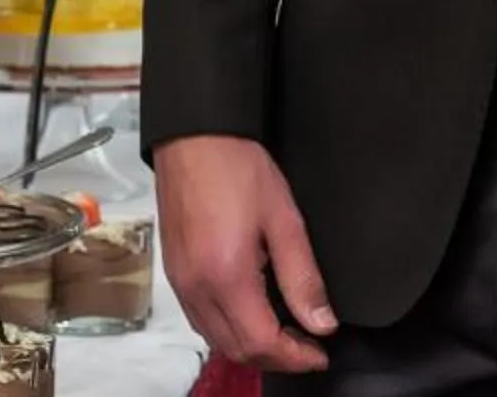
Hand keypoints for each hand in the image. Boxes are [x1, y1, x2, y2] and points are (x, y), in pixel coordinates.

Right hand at [154, 135, 334, 371]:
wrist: (193, 138)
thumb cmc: (238, 169)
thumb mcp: (284, 219)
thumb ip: (303, 276)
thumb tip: (321, 323)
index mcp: (227, 277)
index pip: (262, 343)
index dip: (296, 357)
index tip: (321, 354)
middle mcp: (198, 289)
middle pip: (237, 351)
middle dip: (276, 358)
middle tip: (308, 346)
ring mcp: (181, 284)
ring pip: (217, 340)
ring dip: (252, 347)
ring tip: (285, 333)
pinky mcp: (175, 274)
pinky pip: (201, 320)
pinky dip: (229, 330)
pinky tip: (252, 314)